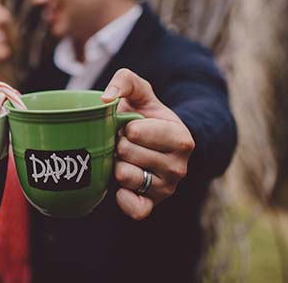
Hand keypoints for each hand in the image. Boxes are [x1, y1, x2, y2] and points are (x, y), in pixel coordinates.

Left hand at [101, 69, 194, 220]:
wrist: (150, 142)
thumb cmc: (143, 114)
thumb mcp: (139, 91)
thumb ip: (125, 80)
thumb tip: (106, 98)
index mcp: (181, 138)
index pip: (136, 132)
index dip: (126, 126)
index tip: (132, 125)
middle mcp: (180, 167)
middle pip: (127, 153)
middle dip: (119, 145)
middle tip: (125, 142)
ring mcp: (167, 189)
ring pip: (125, 177)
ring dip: (116, 165)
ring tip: (125, 158)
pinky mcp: (151, 207)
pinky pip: (131, 207)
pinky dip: (120, 195)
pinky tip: (122, 182)